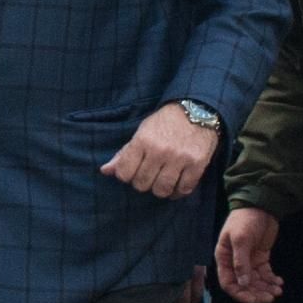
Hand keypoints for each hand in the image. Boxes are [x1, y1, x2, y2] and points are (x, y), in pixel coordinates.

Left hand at [104, 104, 220, 197]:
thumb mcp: (141, 132)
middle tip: (148, 175)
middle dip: (142, 182)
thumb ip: (124, 153)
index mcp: (142, 141)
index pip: (124, 173)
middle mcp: (160, 151)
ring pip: (162, 190)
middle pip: (142, 184)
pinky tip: (176, 185)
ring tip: (162, 181)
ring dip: (160, 189)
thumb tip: (105, 171)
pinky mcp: (197, 165)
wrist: (196, 110)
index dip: (126, 175)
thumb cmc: (165, 122)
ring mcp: (179, 159)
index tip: (132, 170)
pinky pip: (183, 189)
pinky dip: (178, 191)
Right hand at [215, 206, 283, 302]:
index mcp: (225, 259)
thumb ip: (241, 262)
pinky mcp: (260, 258)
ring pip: (256, 282)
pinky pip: (265, 274)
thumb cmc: (245, 219)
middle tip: (271, 297)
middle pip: (244, 285)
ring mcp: (248, 261)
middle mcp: (235, 263)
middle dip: (256, 293)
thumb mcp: (241, 239)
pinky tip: (279, 282)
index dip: (240, 294)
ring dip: (266, 288)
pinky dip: (271, 280)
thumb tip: (244, 284)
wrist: (261, 205)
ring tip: (278, 290)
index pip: (229, 283)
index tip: (254, 299)